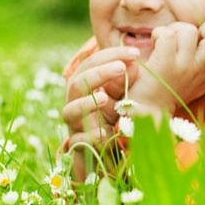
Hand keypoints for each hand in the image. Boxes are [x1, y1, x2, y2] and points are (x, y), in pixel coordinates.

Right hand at [61, 46, 139, 178]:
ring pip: (69, 111)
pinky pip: (78, 141)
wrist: (104, 151)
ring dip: (87, 104)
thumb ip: (125, 80)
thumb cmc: (113, 116)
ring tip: (105, 99)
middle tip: (121, 67)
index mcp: (84, 86)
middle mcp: (75, 102)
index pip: (92, 63)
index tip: (135, 53)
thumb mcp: (121, 97)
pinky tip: (105, 133)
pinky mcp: (78, 145)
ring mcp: (74, 125)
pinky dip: (91, 137)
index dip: (112, 55)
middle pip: (78, 82)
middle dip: (99, 73)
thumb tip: (133, 64)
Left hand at [128, 20, 204, 120]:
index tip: (203, 40)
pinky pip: (168, 35)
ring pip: (190, 31)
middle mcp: (199, 71)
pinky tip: (154, 42)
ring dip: (177, 28)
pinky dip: (160, 33)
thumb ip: (201, 62)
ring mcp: (183, 67)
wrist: (144, 111)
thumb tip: (201, 35)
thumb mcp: (192, 82)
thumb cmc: (165, 92)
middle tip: (189, 36)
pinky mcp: (165, 65)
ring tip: (166, 38)